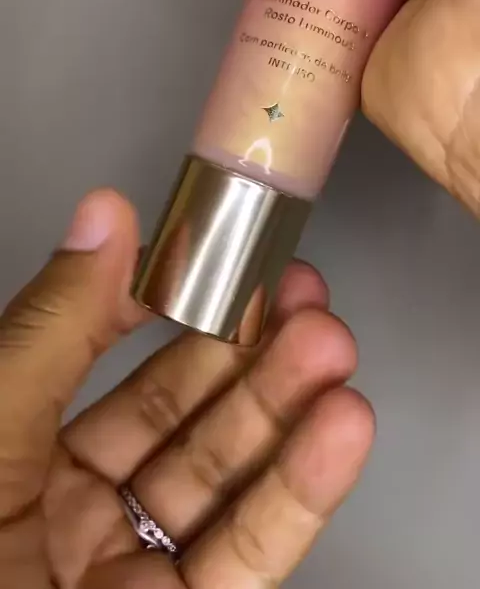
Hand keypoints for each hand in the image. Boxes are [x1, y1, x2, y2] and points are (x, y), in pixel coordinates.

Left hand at [0, 189, 373, 587]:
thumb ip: (52, 330)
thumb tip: (102, 216)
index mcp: (5, 448)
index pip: (94, 355)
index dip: (158, 300)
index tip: (216, 255)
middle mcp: (65, 506)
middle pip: (175, 413)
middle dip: (245, 350)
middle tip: (301, 295)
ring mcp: (123, 572)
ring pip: (221, 480)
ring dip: (286, 411)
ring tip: (334, 347)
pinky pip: (244, 558)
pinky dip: (300, 494)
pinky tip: (339, 431)